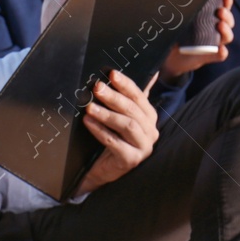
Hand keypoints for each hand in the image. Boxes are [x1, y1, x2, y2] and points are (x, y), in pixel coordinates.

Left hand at [74, 70, 160, 196]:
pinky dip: (100, 131)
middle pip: (133, 110)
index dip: (126, 84)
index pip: (139, 96)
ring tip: (90, 106)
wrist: (102, 169)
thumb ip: (126, 97)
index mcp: (149, 117)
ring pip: (127, 125)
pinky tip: (88, 122)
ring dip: (107, 114)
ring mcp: (143, 147)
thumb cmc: (111, 139)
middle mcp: (151, 131)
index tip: (111, 74)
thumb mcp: (119, 116)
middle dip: (114, 97)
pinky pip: (115, 143)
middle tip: (97, 88)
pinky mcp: (132, 160)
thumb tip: (136, 72)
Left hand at [160, 0, 236, 78]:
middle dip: (227, 15)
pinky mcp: (210, 56)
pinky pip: (221, 54)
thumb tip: (167, 0)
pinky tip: (220, 49)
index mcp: (208, 19)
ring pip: (227, 36)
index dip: (226, 2)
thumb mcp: (175, 23)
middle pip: (228, 21)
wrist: (169, 59)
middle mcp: (214, 30)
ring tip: (220, 25)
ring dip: (226, 30)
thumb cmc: (174, 36)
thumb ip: (174, 14)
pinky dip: (222, 52)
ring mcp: (213, 44)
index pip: (222, 8)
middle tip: (220, 10)